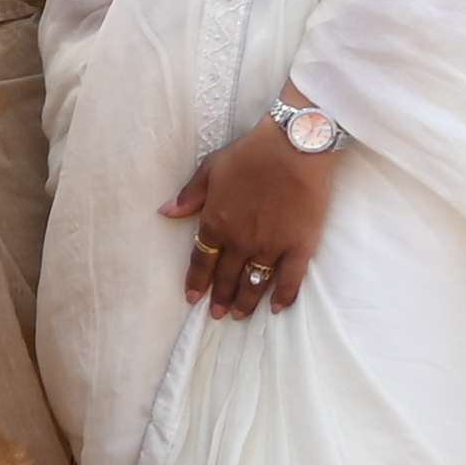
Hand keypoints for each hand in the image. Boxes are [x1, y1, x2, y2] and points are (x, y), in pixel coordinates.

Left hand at [163, 123, 333, 319]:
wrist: (295, 149)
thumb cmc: (250, 155)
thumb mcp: (210, 170)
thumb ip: (189, 196)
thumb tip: (165, 212)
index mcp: (216, 223)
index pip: (201, 260)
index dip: (196, 281)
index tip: (192, 298)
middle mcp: (240, 241)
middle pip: (226, 276)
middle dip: (219, 297)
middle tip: (216, 314)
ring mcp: (271, 246)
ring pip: (254, 283)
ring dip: (245, 302)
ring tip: (239, 315)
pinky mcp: (300, 246)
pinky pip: (290, 279)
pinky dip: (283, 296)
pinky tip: (276, 308)